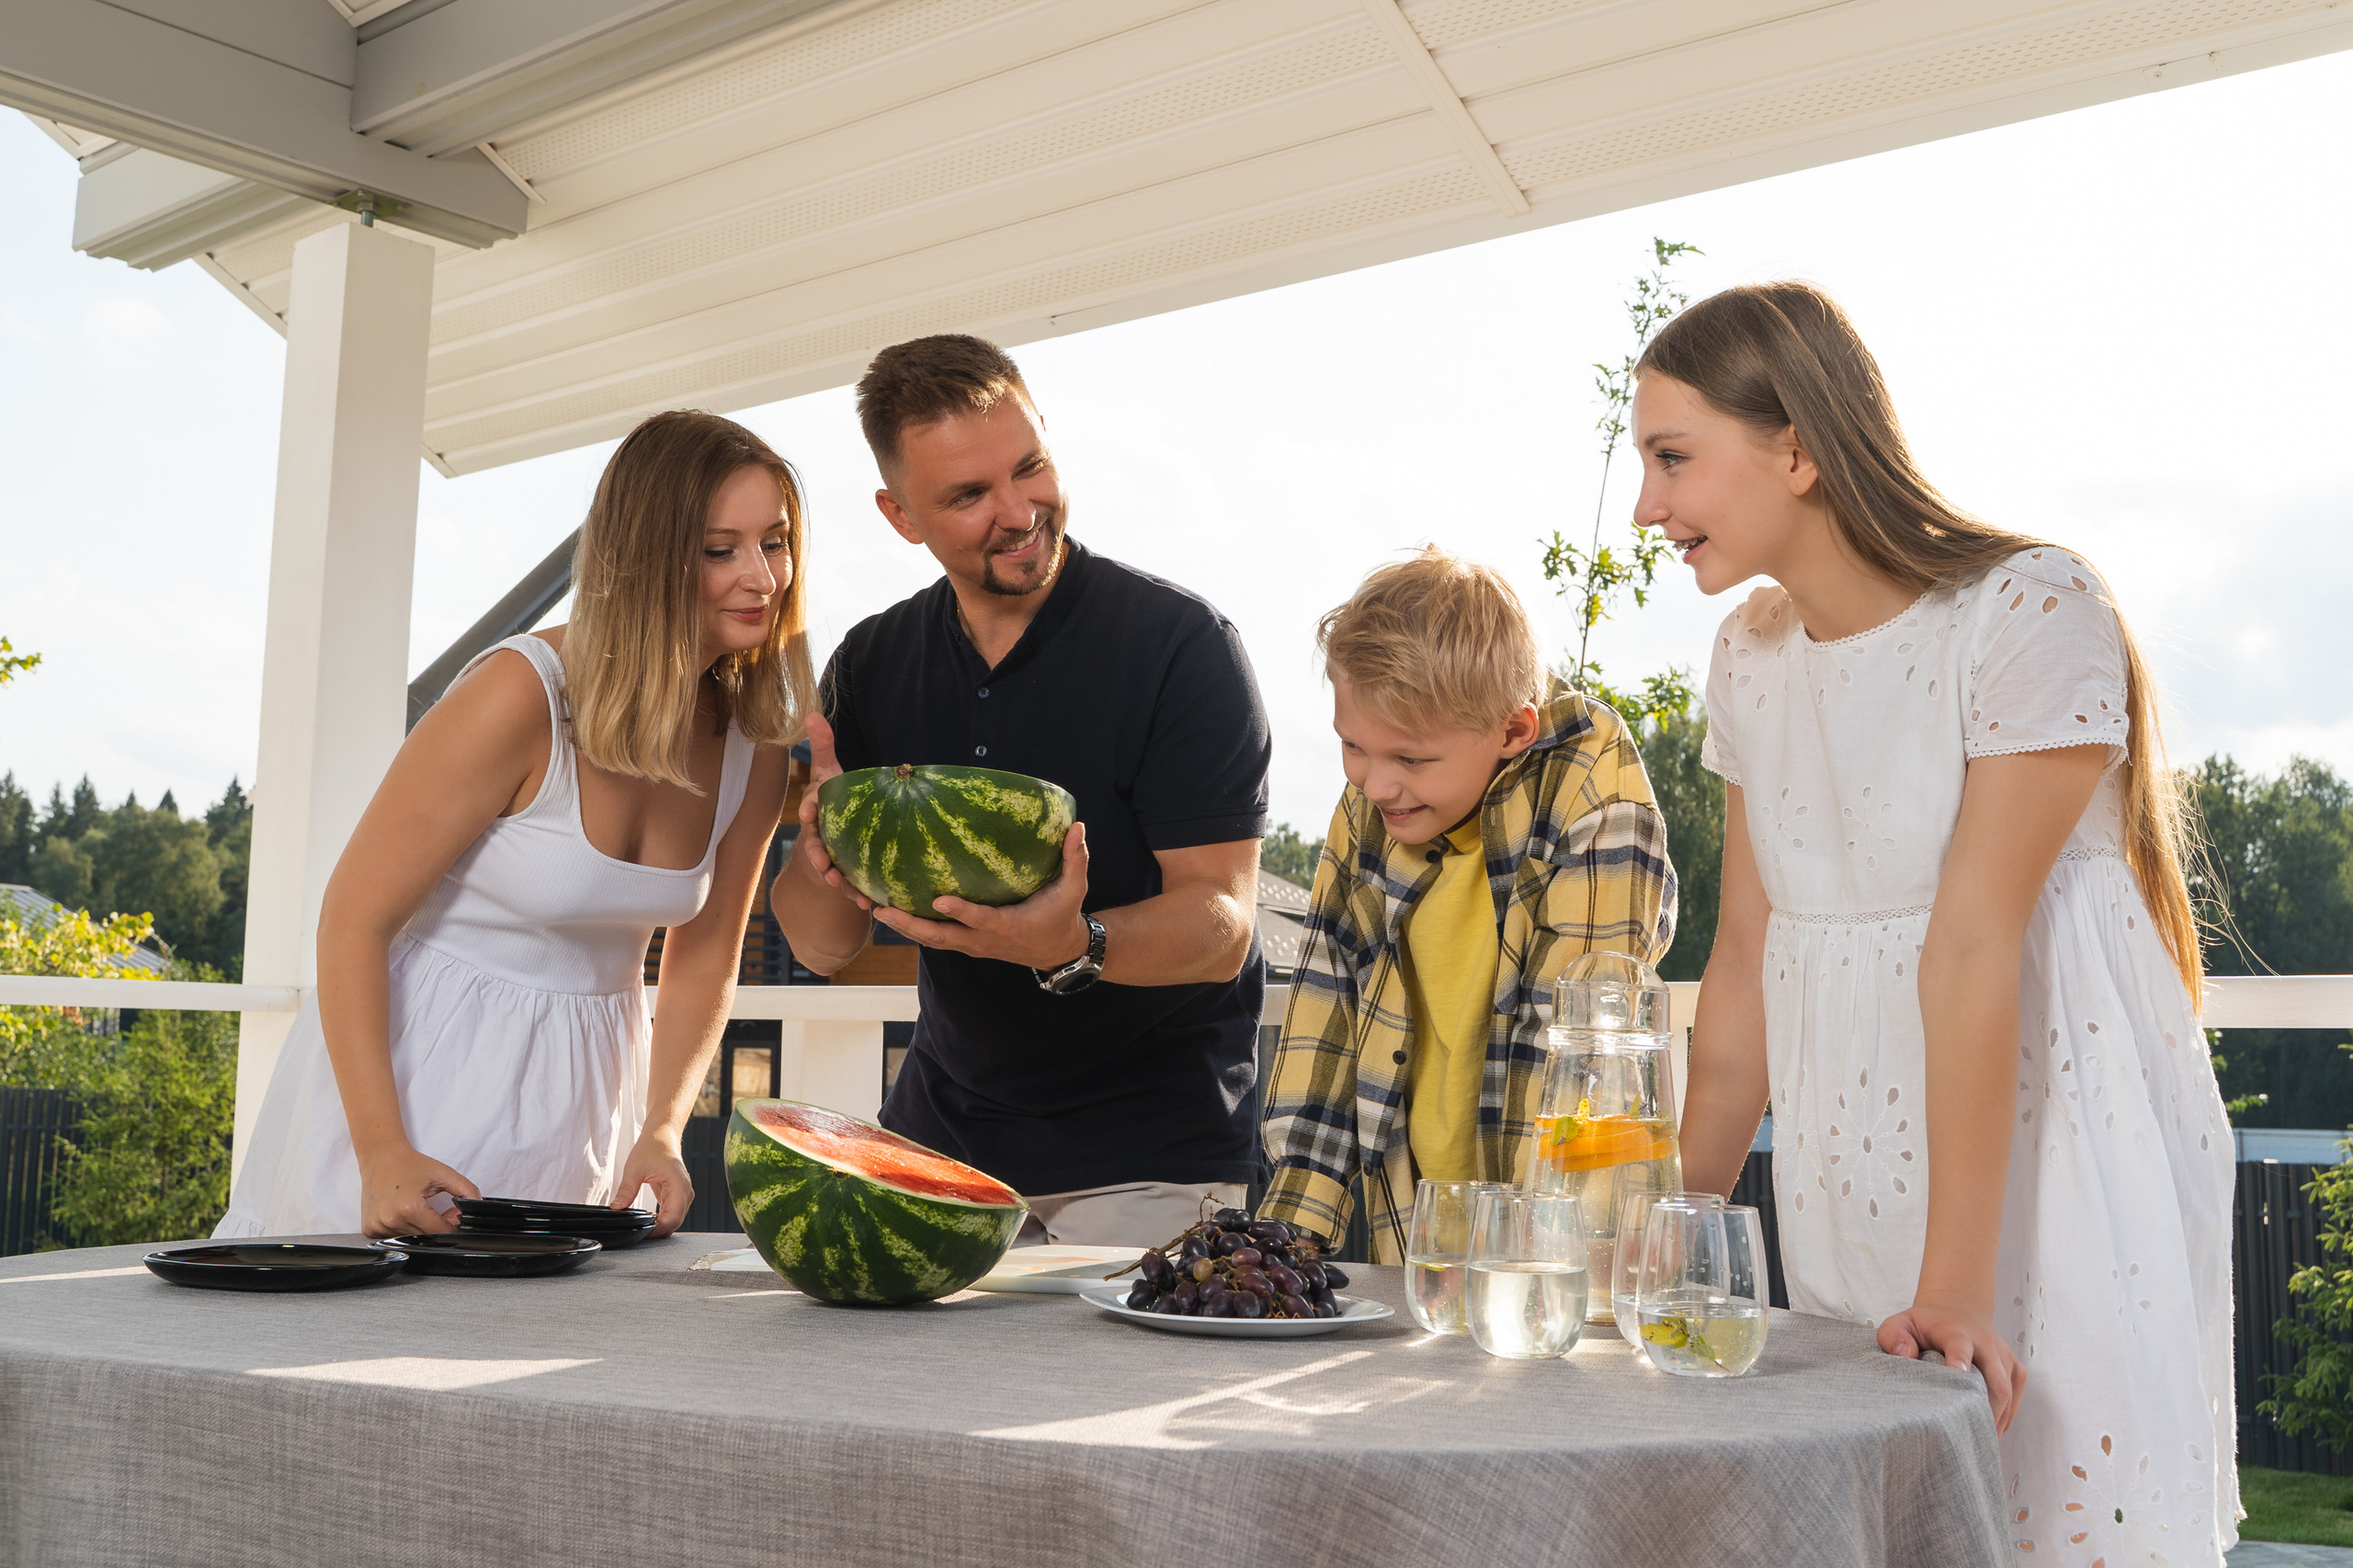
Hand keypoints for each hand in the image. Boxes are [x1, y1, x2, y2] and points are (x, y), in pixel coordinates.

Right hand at [357, 1145, 479, 1237]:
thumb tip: (477, 1208)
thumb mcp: (444, 1174)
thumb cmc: (410, 1164)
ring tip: (420, 1208)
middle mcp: (391, 1220)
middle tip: (439, 1210)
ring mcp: (377, 1227)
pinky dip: (402, 1228)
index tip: (454, 1218)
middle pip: (425, 1236)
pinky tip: (403, 1212)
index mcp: (409, 1209)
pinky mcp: (369, 1229)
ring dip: (420, 1228)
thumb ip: (467, 1190)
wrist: (381, 1157)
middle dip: (438, 1227)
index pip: (440, 1232)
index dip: (452, 1226)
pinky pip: (393, 1237)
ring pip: (410, 1238)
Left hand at [615, 1131, 693, 1236]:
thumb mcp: (635, 1168)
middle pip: (675, 1222)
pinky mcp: (677, 1195)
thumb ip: (626, 1190)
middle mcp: (685, 1192)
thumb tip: (616, 1208)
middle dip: (658, 1232)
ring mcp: (683, 1194)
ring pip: (674, 1220)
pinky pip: (671, 1214)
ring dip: (660, 1227)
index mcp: (679, 1185)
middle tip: (638, 1235)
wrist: (662, 1136)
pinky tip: (649, 1222)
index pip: (672, 1218)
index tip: (643, 1234)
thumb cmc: (652, 1147)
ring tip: (642, 1230)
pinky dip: (661, 1220)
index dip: (658, 1230)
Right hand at [796, 713, 872, 911]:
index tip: (811, 810)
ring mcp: (832, 857)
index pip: (811, 807)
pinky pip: (850, 886)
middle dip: (817, 855)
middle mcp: (821, 836)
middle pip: (816, 846)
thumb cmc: (836, 799)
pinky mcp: (846, 874)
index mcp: (818, 811)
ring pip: (832, 870)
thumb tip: (811, 712)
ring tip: (848, 890)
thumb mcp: (831, 772)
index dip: (811, 808)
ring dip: (838, 881)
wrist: (838, 835)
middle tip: (823, 864)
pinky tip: (871, 903)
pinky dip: (858, 895)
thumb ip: (823, 745)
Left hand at [873, 822, 1092, 970]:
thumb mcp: (1074, 890)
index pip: (980, 919)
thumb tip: (1078, 827)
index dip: (960, 911)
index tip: (938, 899)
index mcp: (1008, 926)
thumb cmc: (1062, 916)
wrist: (1058, 951)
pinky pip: (936, 939)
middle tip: (882, 909)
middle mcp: (984, 939)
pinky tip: (893, 912)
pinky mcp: (968, 944)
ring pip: (933, 941)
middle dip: (911, 925)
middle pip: (942, 937)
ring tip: (876, 909)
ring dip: (905, 928)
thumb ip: (1075, 859)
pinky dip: (914, 929)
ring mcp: (973, 945)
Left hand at [1878, 1292, 2026, 1434]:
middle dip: (1983, 1410)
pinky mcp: (2016, 1369)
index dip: (1959, 1362)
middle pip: (1994, 1380)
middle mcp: (1986, 1343)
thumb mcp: (1901, 1322)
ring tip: (1975, 1444)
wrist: (1960, 1310)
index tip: (1956, 1378)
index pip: (1960, 1346)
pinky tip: (1986, 1433)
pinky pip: (2014, 1399)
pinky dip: (2003, 1419)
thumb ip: (1892, 1335)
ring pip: (2006, 1393)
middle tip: (1966, 1437)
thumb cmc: (1926, 1324)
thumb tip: (1903, 1356)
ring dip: (1993, 1420)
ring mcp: (2004, 1357)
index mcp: (1956, 1331)